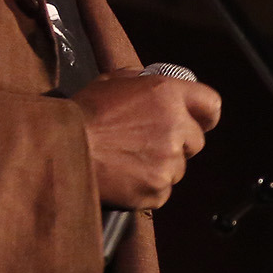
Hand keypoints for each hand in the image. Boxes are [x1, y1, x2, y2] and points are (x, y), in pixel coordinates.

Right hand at [72, 69, 220, 210]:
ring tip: (128, 162)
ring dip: (160, 167)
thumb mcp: (112, 81)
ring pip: (178, 168)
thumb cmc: (81, 114)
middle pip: (196, 141)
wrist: (61, 149)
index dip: (204, 115)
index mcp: (167, 94)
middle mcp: (175, 126)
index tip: (199, 122)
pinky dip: (147, 188)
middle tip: (148, 144)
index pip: (211, 104)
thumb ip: (142, 83)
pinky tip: (124, 178)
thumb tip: (152, 85)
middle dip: (178, 144)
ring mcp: (168, 161)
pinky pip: (162, 191)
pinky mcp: (157, 189)